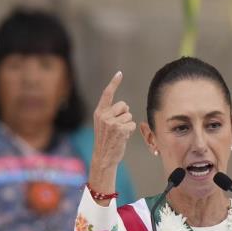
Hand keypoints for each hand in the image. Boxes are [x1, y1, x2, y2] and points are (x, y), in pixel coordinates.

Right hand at [89, 72, 135, 196]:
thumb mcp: (103, 125)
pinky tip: (122, 137)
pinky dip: (130, 131)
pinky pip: (132, 124)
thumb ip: (110, 114)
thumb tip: (125, 107)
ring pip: (129, 116)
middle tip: (117, 127)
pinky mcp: (120, 129)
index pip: (107, 94)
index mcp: (99, 112)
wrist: (103, 157)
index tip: (120, 73)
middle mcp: (104, 115)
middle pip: (124, 105)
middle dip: (124, 114)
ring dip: (128, 124)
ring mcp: (111, 122)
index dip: (114, 83)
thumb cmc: (106, 141)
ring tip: (119, 134)